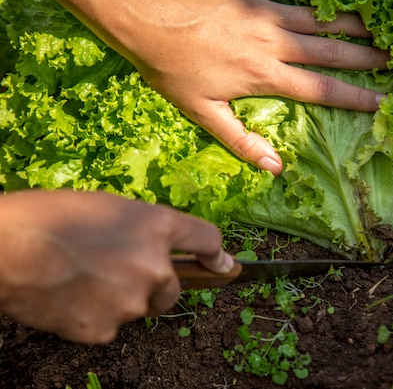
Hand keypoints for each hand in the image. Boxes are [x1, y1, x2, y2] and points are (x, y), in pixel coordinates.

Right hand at [0, 189, 233, 343]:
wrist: (5, 249)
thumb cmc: (52, 216)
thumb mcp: (110, 208)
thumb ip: (146, 229)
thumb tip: (162, 252)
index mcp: (158, 227)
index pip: (207, 240)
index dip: (217, 255)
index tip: (224, 265)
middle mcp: (155, 267)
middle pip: (173, 288)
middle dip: (156, 284)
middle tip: (119, 271)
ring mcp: (131, 302)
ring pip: (140, 307)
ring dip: (123, 299)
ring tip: (84, 279)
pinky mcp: (105, 330)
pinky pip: (111, 326)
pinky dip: (96, 315)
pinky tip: (71, 297)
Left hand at [20, 0, 389, 174]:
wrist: (146, 19)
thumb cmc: (172, 69)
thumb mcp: (202, 114)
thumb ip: (242, 141)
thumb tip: (274, 168)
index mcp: (265, 76)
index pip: (321, 91)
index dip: (355, 97)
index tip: (382, 100)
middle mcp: (274, 43)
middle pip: (330, 52)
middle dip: (365, 57)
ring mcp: (266, 11)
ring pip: (320, 18)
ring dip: (353, 22)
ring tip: (382, 26)